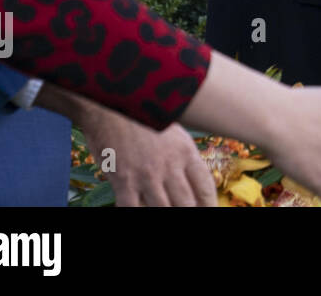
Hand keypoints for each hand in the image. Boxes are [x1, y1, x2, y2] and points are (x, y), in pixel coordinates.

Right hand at [81, 113, 216, 206]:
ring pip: (163, 210)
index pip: (205, 186)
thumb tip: (190, 179)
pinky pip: (133, 209)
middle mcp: (170, 165)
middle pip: (187, 203)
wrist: (111, 104)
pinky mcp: (123, 181)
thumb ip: (181, 156)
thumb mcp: (172, 132)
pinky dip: (137, 213)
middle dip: (190, 213)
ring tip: (169, 215)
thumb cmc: (142, 117)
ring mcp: (147, 175)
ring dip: (167, 215)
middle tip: (190, 215)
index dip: (209, 204)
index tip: (210, 209)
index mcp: (185, 152)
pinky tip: (140, 211)